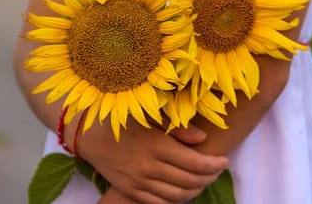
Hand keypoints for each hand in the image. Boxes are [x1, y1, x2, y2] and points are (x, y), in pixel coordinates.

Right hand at [75, 119, 227, 203]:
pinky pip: (160, 203)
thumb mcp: (150, 117)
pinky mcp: (131, 190)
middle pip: (191, 181)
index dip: (215, 164)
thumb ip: (178, 128)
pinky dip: (177, 201)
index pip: (197, 163)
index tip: (223, 160)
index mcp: (157, 145)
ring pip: (178, 196)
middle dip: (209, 177)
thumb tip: (202, 138)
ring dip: (196, 191)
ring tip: (202, 181)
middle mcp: (149, 166)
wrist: (88, 136)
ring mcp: (139, 181)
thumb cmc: (122, 121)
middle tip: (216, 170)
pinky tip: (182, 191)